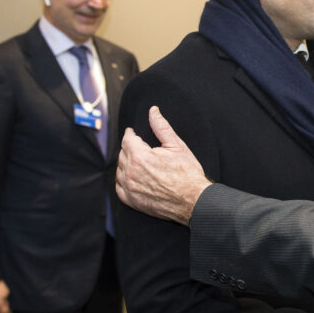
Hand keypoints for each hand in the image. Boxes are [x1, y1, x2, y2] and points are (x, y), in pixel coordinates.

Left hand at [115, 107, 211, 225]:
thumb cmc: (188, 174)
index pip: (127, 140)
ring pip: (119, 170)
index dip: (130, 134)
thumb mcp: (177, 146)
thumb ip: (161, 126)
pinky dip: (123, 180)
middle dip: (129, 148)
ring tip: (138, 161)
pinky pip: (119, 188)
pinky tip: (132, 177)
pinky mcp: (132, 201)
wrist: (194, 201)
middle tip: (139, 146)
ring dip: (125, 164)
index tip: (132, 132)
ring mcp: (130, 189)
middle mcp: (131, 173)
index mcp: (140, 157)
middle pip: (122, 154)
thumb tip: (153, 110)